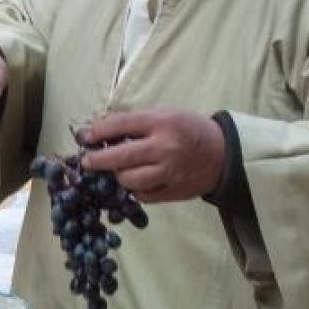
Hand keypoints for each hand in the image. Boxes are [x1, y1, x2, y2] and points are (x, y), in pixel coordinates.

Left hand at [77, 108, 225, 202]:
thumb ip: (136, 120)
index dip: (97, 132)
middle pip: (120, 157)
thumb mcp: (166, 113)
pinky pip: (142, 195)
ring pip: (128, 180)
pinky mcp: (173, 191)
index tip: (85, 137)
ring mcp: (169, 172)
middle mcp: (164, 148)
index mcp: (162, 123)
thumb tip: (101, 127)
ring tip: (118, 170)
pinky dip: (135, 189)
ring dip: (118, 175)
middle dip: (97, 160)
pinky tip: (137, 181)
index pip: (120, 125)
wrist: (223, 153)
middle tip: (87, 162)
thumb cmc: (188, 129)